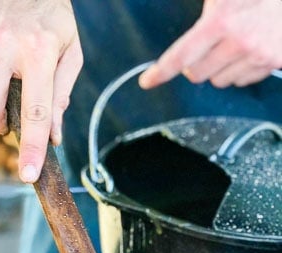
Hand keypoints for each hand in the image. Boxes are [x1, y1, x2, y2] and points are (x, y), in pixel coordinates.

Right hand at [0, 0, 82, 181]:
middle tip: (9, 119)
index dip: (33, 149)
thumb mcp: (69, 50)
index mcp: (39, 51)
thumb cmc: (49, 14)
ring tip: (2, 74)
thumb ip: (61, 94)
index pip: (36, 113)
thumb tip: (52, 137)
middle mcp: (4, 42)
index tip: (29, 176)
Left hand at [139, 0, 281, 89]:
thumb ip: (209, 8)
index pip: (181, 54)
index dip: (161, 71)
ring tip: (234, 44)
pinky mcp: (272, 62)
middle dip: (195, 65)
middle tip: (206, 48)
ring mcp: (257, 54)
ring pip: (220, 81)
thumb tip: (189, 30)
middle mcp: (238, 40)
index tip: (147, 80)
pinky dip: (241, 70)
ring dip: (220, 68)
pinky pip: (243, 81)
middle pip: (197, 74)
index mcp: (221, 19)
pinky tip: (250, 50)